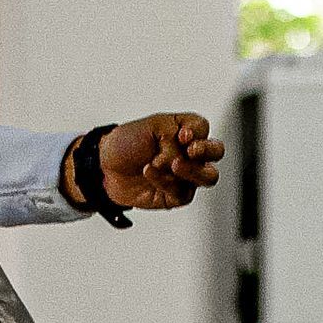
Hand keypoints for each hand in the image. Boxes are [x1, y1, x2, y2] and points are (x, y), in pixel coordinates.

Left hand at [89, 114, 224, 212]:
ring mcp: (185, 176)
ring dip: (193, 170)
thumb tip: (188, 146)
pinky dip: (165, 180)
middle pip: (217, 152)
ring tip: (172, 164)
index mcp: (185, 133)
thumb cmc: (129, 142)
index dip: (197, 131)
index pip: (203, 128)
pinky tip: (149, 171)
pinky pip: (181, 191)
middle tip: (191, 149)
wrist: (105, 164)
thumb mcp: (152, 126)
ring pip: (208, 176)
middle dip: (208, 150)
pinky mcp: (176, 196)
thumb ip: (176, 130)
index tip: (182, 134)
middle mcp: (190, 155)